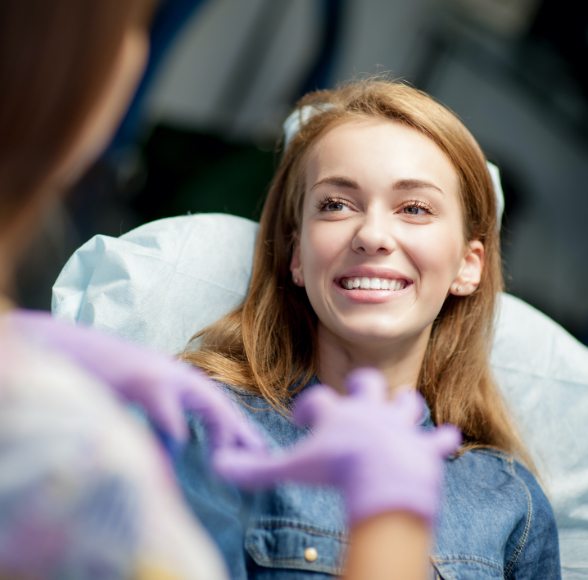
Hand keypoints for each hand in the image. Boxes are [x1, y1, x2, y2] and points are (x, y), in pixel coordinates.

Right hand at [6, 309, 265, 451]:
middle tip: (259, 455)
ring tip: (227, 457)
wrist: (71, 349)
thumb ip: (161, 422)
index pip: (215, 405)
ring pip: (206, 400)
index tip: (253, 449)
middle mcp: (176, 375)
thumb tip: (177, 448)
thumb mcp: (140, 402)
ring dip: (220, 428)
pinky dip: (174, 425)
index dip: (235, 427)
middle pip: (219, 403)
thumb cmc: (104, 378)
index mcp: (177, 381)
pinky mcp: (142, 378)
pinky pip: (165, 405)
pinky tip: (180, 443)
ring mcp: (160, 374)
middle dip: (240, 430)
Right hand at [215, 368, 459, 524]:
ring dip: (404, 407)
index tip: (303, 420)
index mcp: (338, 412)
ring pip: (407, 402)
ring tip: (398, 415)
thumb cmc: (335, 470)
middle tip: (356, 400)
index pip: (317, 399)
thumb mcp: (291, 468)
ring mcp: (400, 425)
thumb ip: (255, 469)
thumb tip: (218, 464)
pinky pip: (439, 440)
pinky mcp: (425, 446)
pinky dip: (441, 441)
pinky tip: (447, 439)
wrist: (383, 478)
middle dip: (363, 387)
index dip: (308, 409)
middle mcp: (370, 410)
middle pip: (368, 382)